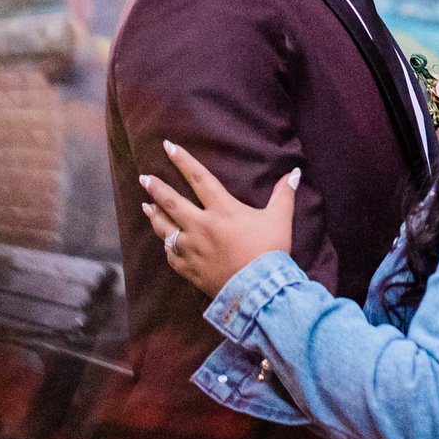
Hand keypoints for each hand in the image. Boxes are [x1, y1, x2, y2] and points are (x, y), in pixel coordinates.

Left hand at [137, 142, 299, 296]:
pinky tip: (164, 242)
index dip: (183, 160)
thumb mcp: (279, 220)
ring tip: (145, 206)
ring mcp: (192, 249)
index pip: (199, 178)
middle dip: (156, 188)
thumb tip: (294, 172)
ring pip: (165, 229)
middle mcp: (202, 226)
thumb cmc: (270, 252)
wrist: (259, 292)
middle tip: (144, 178)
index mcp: (222, 210)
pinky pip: (171, 255)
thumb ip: (284, 194)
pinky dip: (167, 246)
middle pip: (172, 202)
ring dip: (154, 215)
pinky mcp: (190, 269)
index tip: (167, 146)